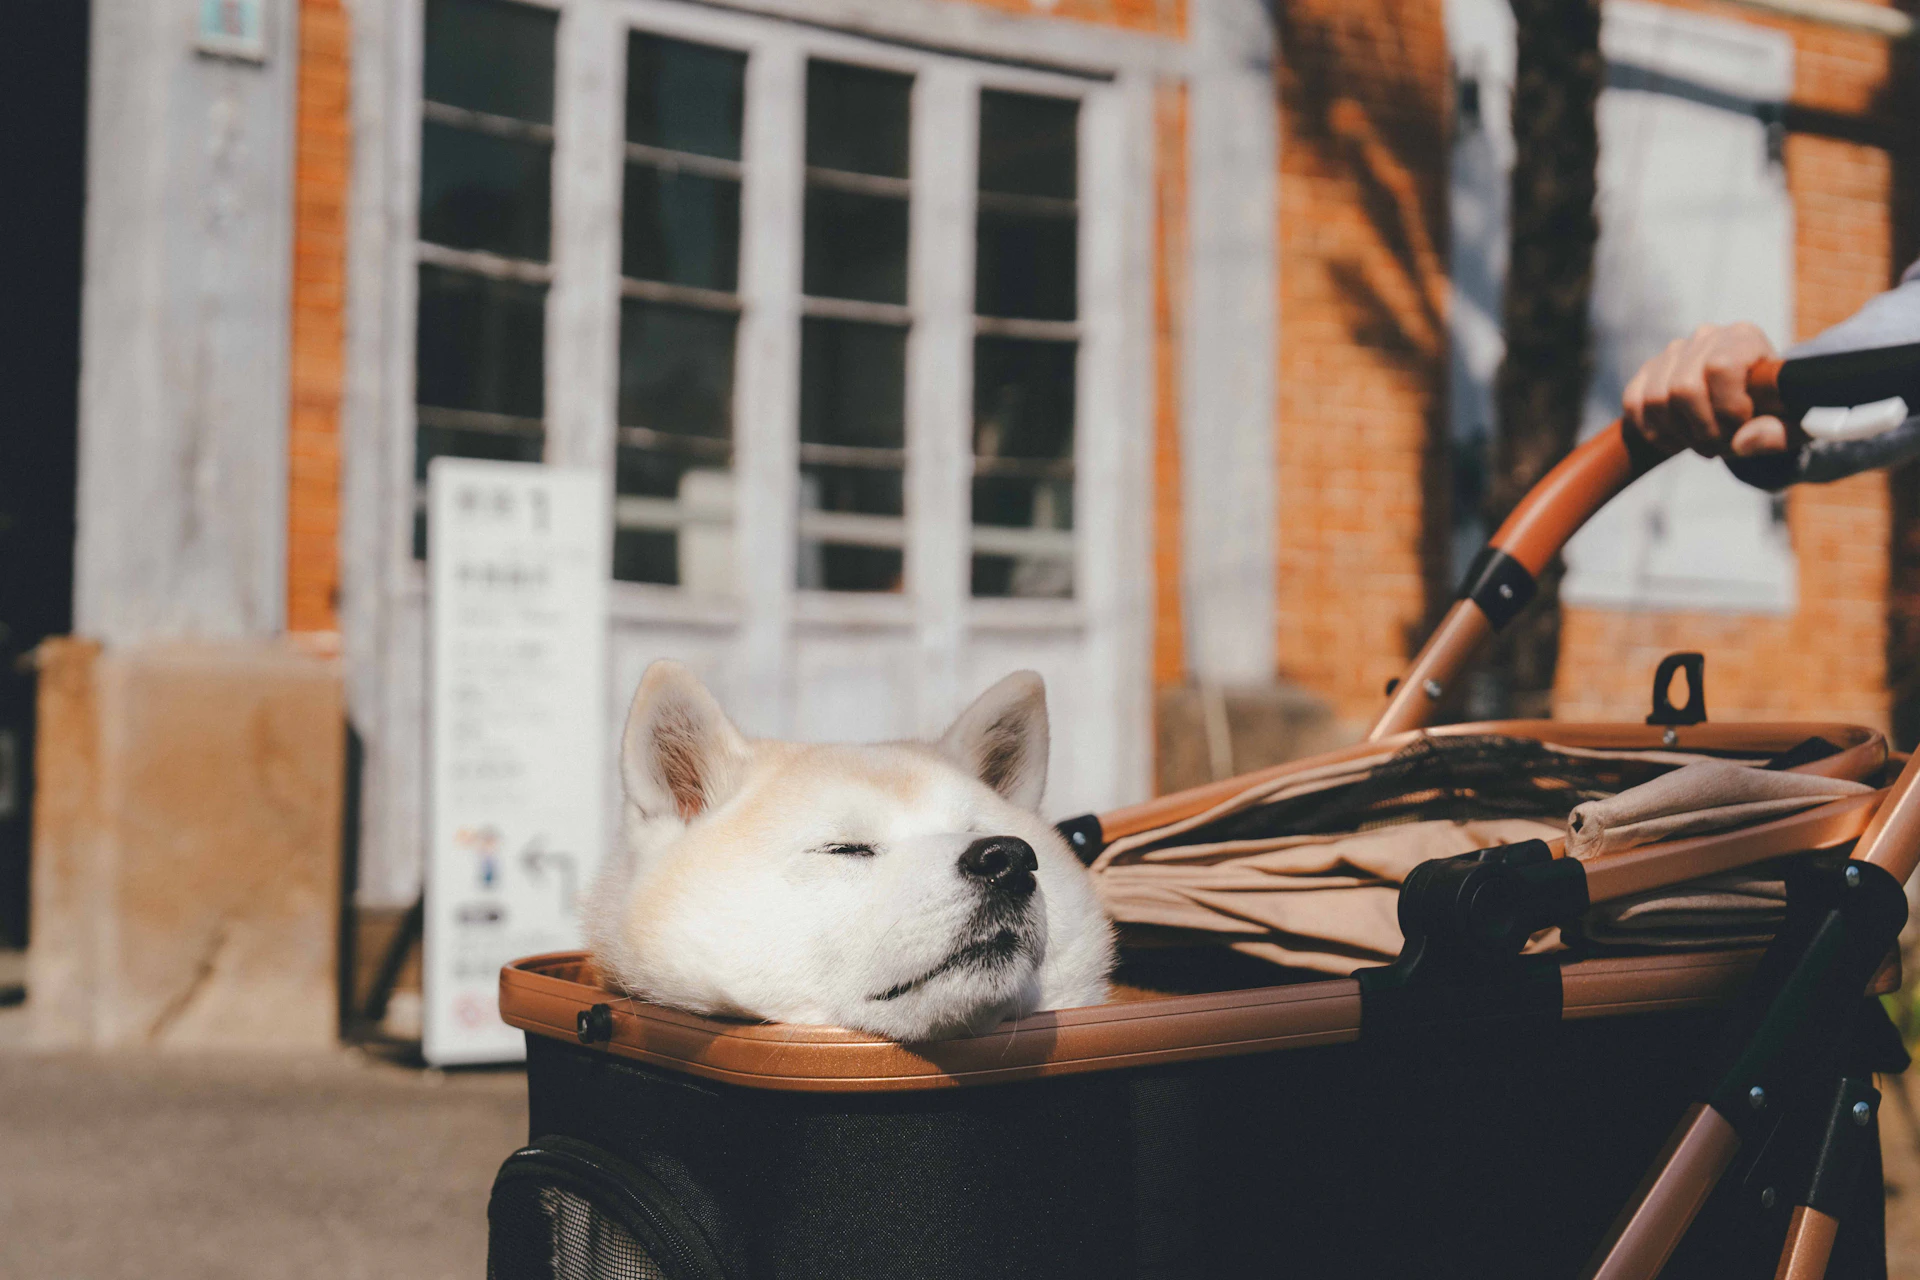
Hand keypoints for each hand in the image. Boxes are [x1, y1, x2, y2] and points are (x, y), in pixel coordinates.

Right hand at [1621, 322, 1788, 456]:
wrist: (1752, 407)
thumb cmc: (1776, 413)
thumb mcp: (1794, 426)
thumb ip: (1779, 433)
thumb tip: (1742, 442)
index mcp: (1745, 338)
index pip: (1720, 367)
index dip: (1728, 408)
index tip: (1742, 428)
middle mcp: (1707, 337)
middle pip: (1683, 388)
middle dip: (1701, 430)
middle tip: (1720, 447)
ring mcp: (1674, 352)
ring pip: (1654, 399)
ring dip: (1677, 434)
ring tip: (1702, 445)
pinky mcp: (1649, 372)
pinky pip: (1634, 403)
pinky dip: (1652, 431)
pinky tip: (1677, 440)